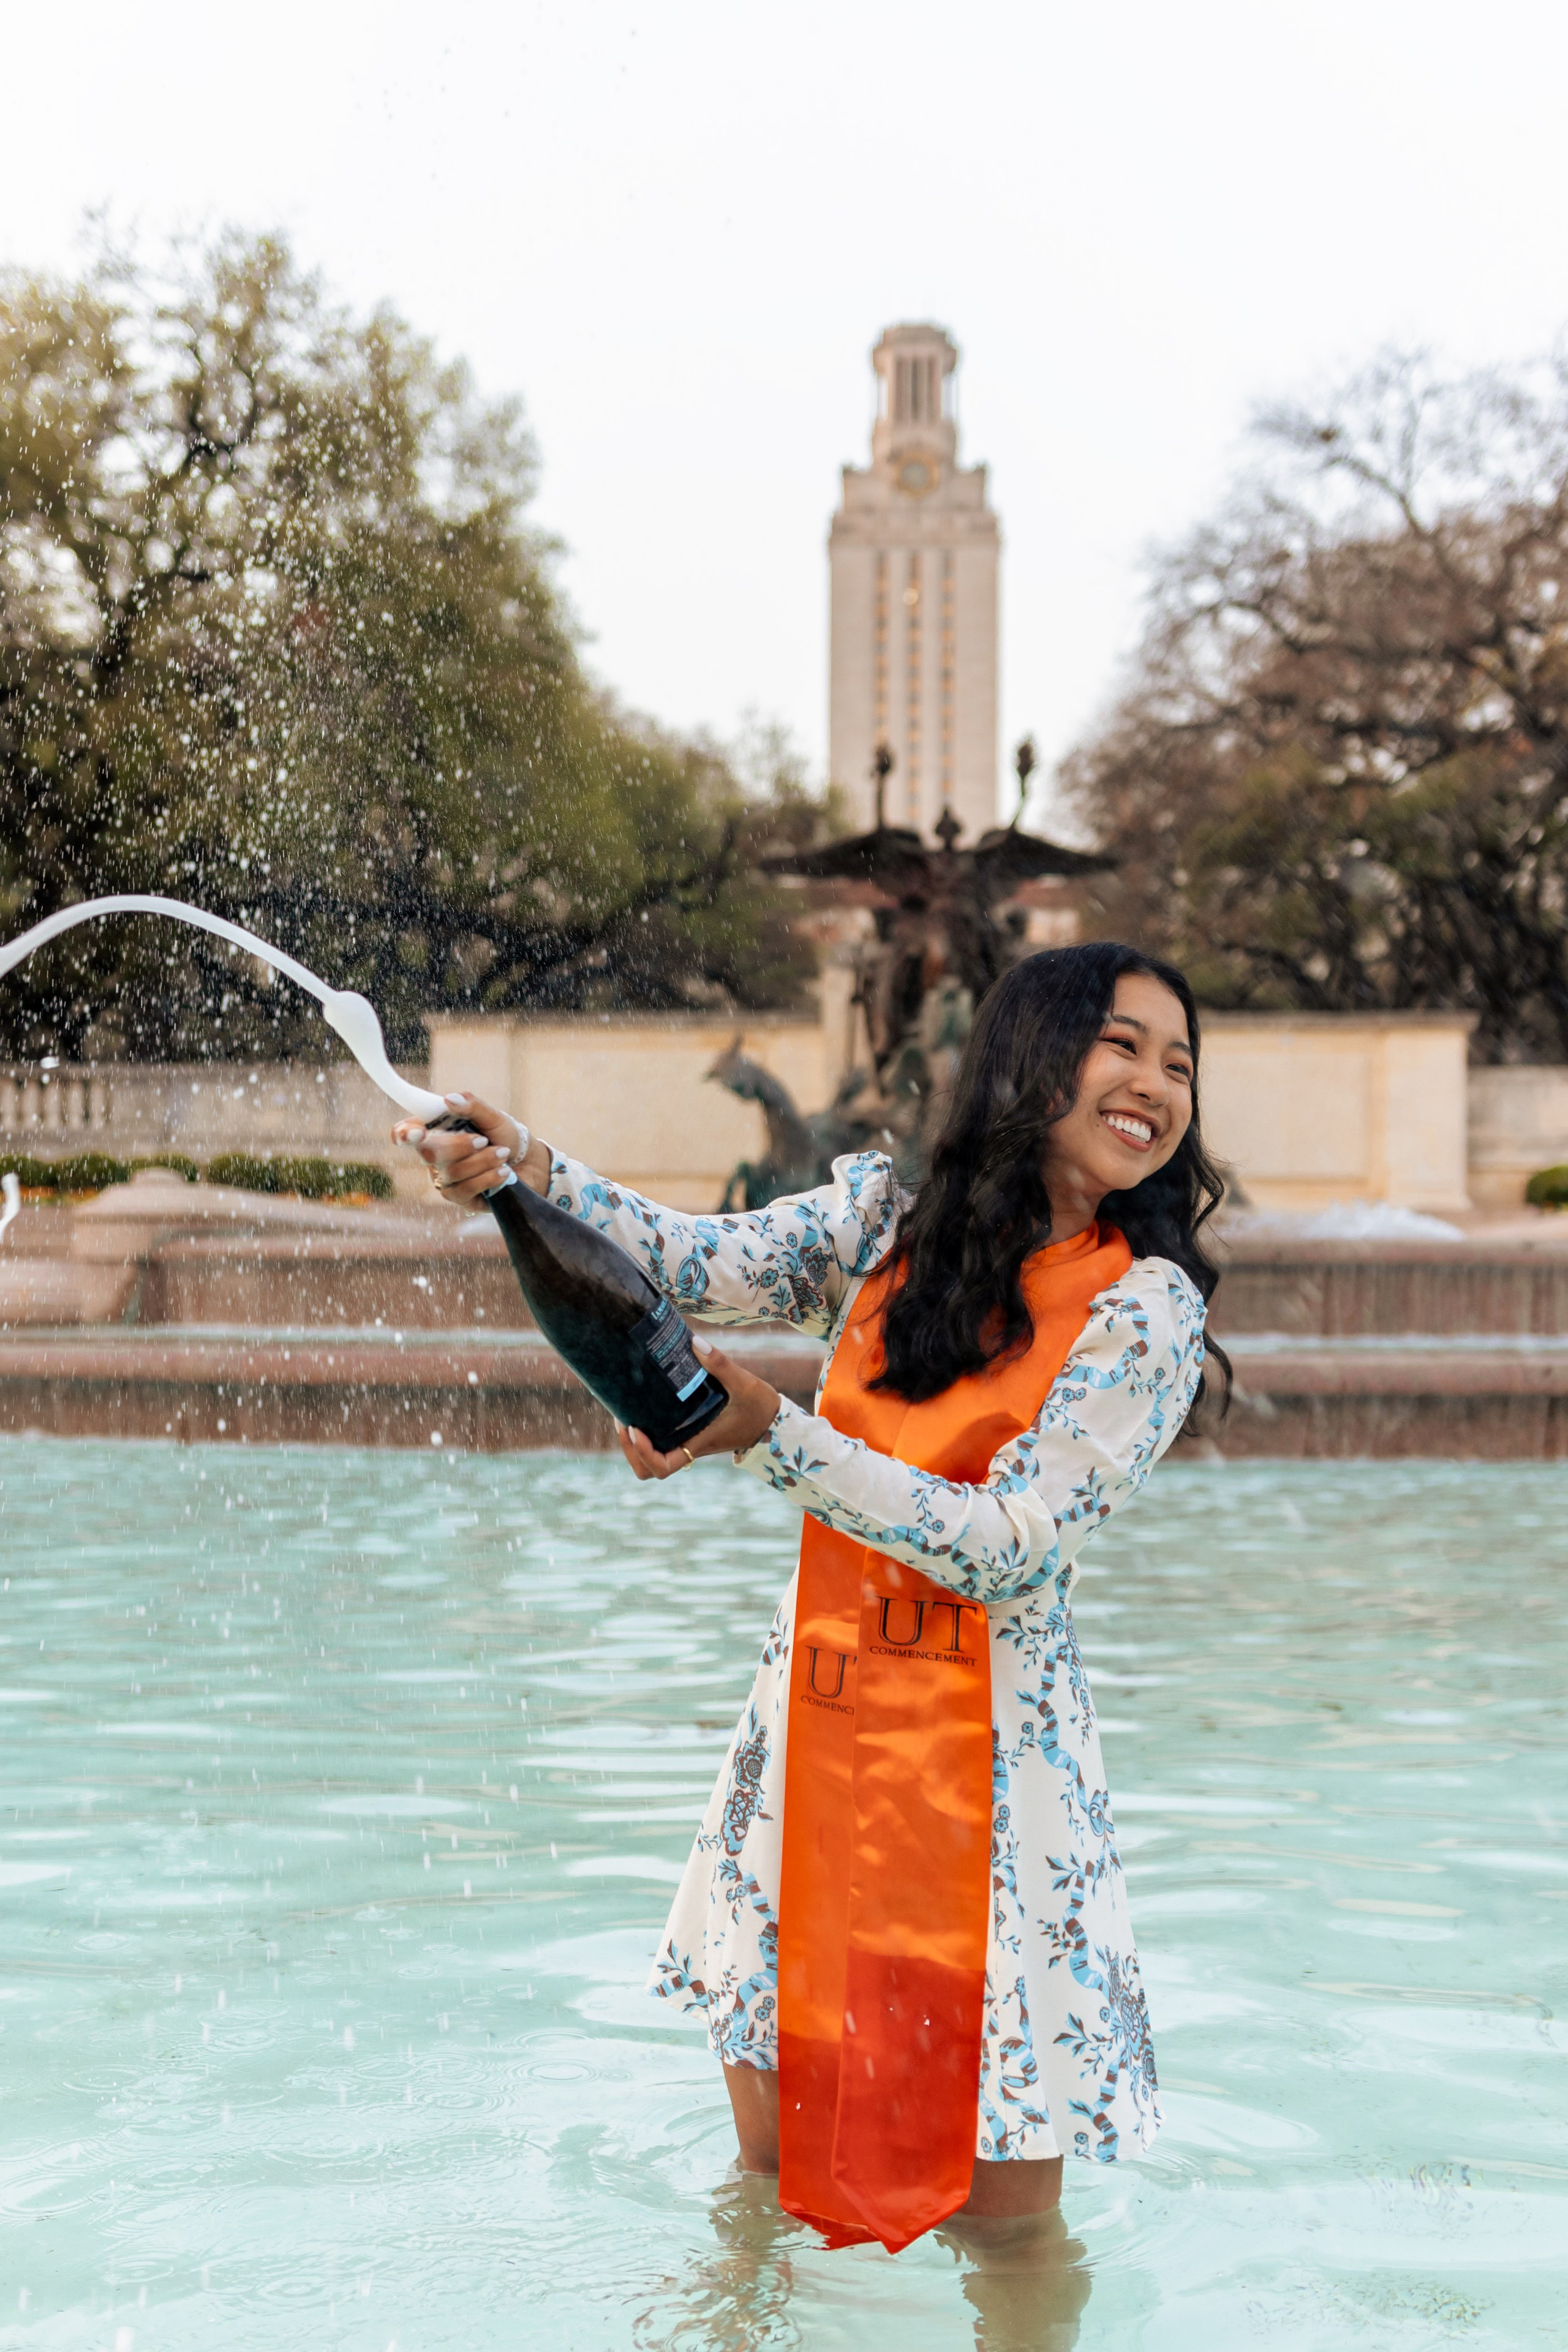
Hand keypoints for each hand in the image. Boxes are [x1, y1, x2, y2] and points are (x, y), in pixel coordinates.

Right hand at [392, 1093, 550, 1207]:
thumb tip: (449, 1099)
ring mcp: (445, 1178)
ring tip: (503, 1154)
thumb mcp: (493, 1116)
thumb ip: (472, 1106)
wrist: (529, 1162)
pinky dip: (486, 1178)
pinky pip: (463, 1190)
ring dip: (482, 1161)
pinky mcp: (460, 1198)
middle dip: (458, 1146)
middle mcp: (435, 1156)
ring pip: (451, 1173)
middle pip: (428, 1153)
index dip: (403, 1133)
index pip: (405, 1132)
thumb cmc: (506, 1136)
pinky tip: (503, 1172)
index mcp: (436, 1131)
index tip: (416, 1133)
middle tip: (484, 1140)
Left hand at [616, 1335, 780, 1479]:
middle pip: (648, 1470)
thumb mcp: (744, 1383)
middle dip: (631, 1451)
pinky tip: (641, 1407)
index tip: (634, 1428)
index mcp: (698, 1443)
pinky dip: (646, 1435)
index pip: (663, 1467)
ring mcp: (688, 1444)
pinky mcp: (689, 1435)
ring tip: (626, 1416)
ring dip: (634, 1447)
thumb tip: (694, 1342)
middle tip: (624, 1421)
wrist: (773, 1422)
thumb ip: (720, 1363)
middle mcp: (689, 1448)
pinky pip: (660, 1445)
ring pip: (652, 1462)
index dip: (642, 1453)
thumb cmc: (760, 1407)